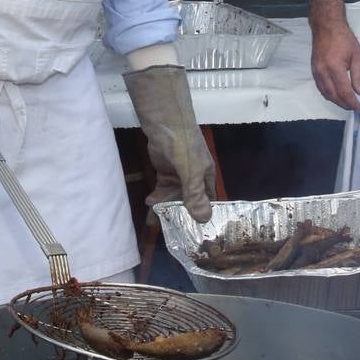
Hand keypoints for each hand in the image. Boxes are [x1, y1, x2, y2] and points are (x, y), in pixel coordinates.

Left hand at [123, 64, 216, 222]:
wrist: (164, 123)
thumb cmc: (184, 145)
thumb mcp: (192, 171)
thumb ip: (195, 194)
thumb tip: (203, 219)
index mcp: (207, 177)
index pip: (209, 201)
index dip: (204, 216)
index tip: (197, 235)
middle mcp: (194, 177)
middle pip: (189, 202)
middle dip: (181, 216)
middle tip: (172, 234)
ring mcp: (179, 175)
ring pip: (174, 198)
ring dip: (166, 209)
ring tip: (155, 222)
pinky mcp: (165, 171)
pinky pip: (162, 190)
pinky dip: (157, 198)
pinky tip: (150, 204)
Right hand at [307, 0, 359, 110]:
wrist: (326, 27)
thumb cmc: (344, 39)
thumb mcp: (357, 55)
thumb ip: (359, 75)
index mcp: (335, 68)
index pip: (344, 92)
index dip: (352, 102)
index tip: (359, 108)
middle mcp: (323, 73)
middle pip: (333, 96)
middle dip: (344, 104)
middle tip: (354, 108)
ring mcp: (316, 72)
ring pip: (325, 93)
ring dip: (336, 101)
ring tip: (346, 103)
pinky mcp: (313, 70)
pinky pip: (320, 87)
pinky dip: (328, 94)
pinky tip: (335, 95)